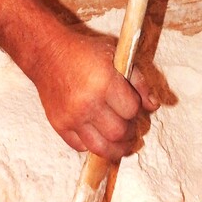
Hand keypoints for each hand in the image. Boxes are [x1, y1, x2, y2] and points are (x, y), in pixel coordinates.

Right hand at [29, 23, 158, 159]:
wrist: (47, 53)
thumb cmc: (84, 52)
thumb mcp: (116, 55)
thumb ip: (138, 81)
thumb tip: (153, 106)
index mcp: (104, 82)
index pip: (132, 110)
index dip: (137, 110)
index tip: (133, 106)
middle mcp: (87, 102)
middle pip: (119, 133)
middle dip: (130, 132)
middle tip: (130, 127)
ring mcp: (71, 117)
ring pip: (102, 148)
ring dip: (116, 148)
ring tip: (121, 142)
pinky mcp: (59, 125)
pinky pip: (81, 147)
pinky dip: (92, 145)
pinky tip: (98, 135)